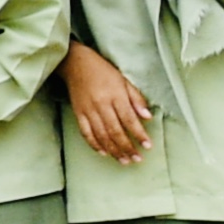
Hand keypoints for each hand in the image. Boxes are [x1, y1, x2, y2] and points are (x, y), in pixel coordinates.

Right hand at [61, 41, 156, 164]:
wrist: (75, 63)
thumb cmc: (103, 71)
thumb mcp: (124, 80)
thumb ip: (136, 99)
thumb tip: (147, 117)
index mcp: (115, 95)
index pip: (129, 119)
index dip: (139, 134)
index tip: (147, 146)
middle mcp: (101, 104)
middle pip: (115, 131)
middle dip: (127, 147)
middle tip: (137, 159)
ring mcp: (88, 110)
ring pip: (101, 135)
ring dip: (113, 150)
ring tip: (124, 160)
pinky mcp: (78, 113)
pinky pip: (86, 132)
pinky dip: (94, 144)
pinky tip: (104, 152)